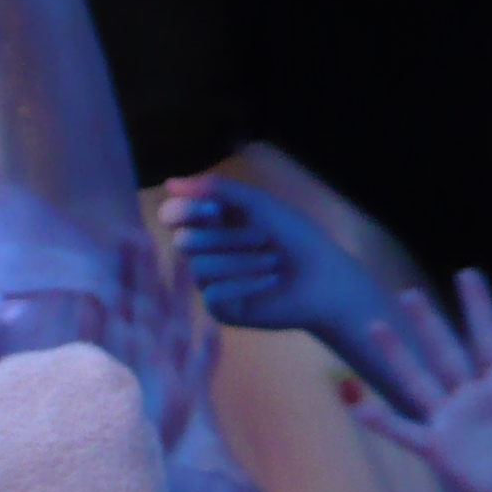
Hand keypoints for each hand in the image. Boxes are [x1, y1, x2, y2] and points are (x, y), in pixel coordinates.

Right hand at [160, 175, 381, 337]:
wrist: (323, 278)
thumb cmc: (295, 237)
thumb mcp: (257, 204)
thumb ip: (216, 190)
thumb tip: (169, 183)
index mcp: (213, 225)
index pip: (178, 216)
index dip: (187, 212)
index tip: (210, 211)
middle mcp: (207, 253)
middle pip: (186, 242)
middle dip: (226, 238)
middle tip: (261, 239)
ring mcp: (211, 283)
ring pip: (199, 268)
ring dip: (241, 260)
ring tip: (272, 262)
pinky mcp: (220, 308)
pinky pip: (213, 293)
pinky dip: (244, 284)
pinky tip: (269, 283)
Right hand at [352, 272, 491, 491]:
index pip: (489, 338)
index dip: (479, 308)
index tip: (467, 274)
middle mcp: (471, 397)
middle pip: (446, 351)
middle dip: (429, 323)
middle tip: (409, 293)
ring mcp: (450, 421)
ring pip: (418, 380)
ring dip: (398, 355)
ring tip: (376, 326)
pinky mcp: (436, 447)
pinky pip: (403, 431)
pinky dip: (379, 419)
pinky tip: (356, 402)